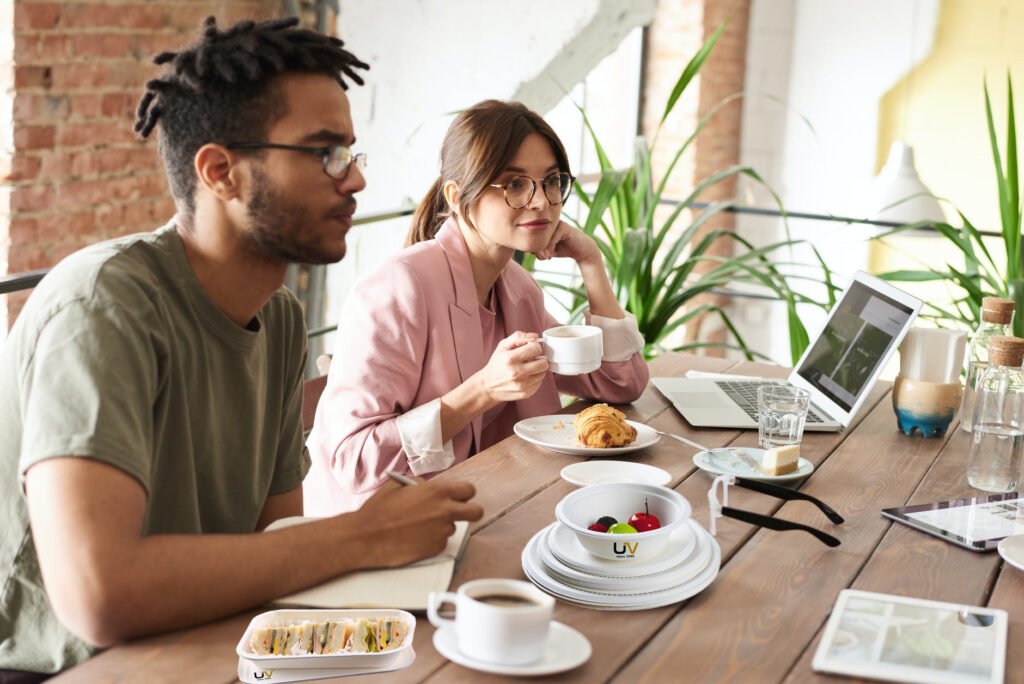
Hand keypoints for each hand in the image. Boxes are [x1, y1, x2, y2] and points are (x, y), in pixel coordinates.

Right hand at [352, 478, 482, 567]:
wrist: (366, 536)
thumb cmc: (379, 509)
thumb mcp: (399, 485)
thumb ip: (420, 485)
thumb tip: (428, 487)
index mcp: (438, 491)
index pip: (469, 490)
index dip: (463, 494)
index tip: (458, 498)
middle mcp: (445, 511)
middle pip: (476, 512)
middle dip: (470, 511)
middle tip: (458, 513)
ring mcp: (442, 532)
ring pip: (454, 528)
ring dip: (442, 526)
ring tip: (418, 526)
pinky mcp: (436, 549)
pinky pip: (441, 542)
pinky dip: (432, 540)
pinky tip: (414, 537)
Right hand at [474, 331, 548, 403]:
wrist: (488, 386)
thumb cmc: (496, 364)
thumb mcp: (502, 346)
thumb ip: (519, 337)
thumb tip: (535, 337)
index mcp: (510, 358)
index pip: (536, 348)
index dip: (535, 347)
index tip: (530, 349)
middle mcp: (517, 373)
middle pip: (543, 363)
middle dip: (539, 359)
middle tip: (531, 359)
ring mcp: (522, 385)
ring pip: (543, 373)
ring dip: (537, 369)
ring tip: (527, 368)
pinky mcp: (526, 393)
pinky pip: (539, 383)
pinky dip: (534, 379)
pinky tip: (526, 377)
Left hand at [534, 221, 600, 265]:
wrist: (582, 251)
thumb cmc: (563, 249)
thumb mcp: (548, 250)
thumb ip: (538, 249)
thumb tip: (528, 249)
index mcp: (544, 224)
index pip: (531, 233)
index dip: (531, 245)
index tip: (537, 256)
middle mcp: (549, 221)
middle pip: (535, 234)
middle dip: (536, 248)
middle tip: (542, 258)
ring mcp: (557, 223)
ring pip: (543, 236)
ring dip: (542, 249)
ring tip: (547, 257)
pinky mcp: (564, 227)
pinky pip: (552, 238)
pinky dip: (549, 248)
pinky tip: (551, 255)